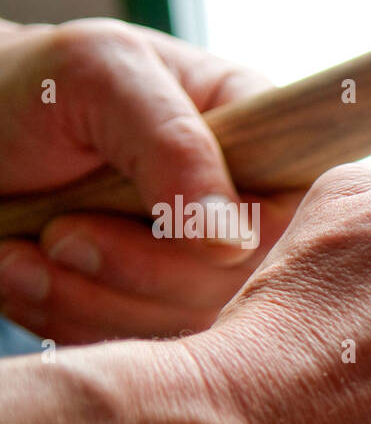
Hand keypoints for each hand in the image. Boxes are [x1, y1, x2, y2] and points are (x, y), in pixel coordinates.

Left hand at [0, 18, 300, 342]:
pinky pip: (138, 349)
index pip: (291, 220)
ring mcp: (200, 266)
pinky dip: (69, 320)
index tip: (155, 223)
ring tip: (27, 250)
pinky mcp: (154, 307)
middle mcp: (245, 212)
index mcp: (263, 145)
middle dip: (139, 272)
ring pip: (187, 327)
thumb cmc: (33, 85)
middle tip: (61, 233)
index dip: (234, 244)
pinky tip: (24, 274)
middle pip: (239, 287)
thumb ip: (175, 144)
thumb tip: (236, 239)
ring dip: (90, 299)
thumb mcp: (102, 75)